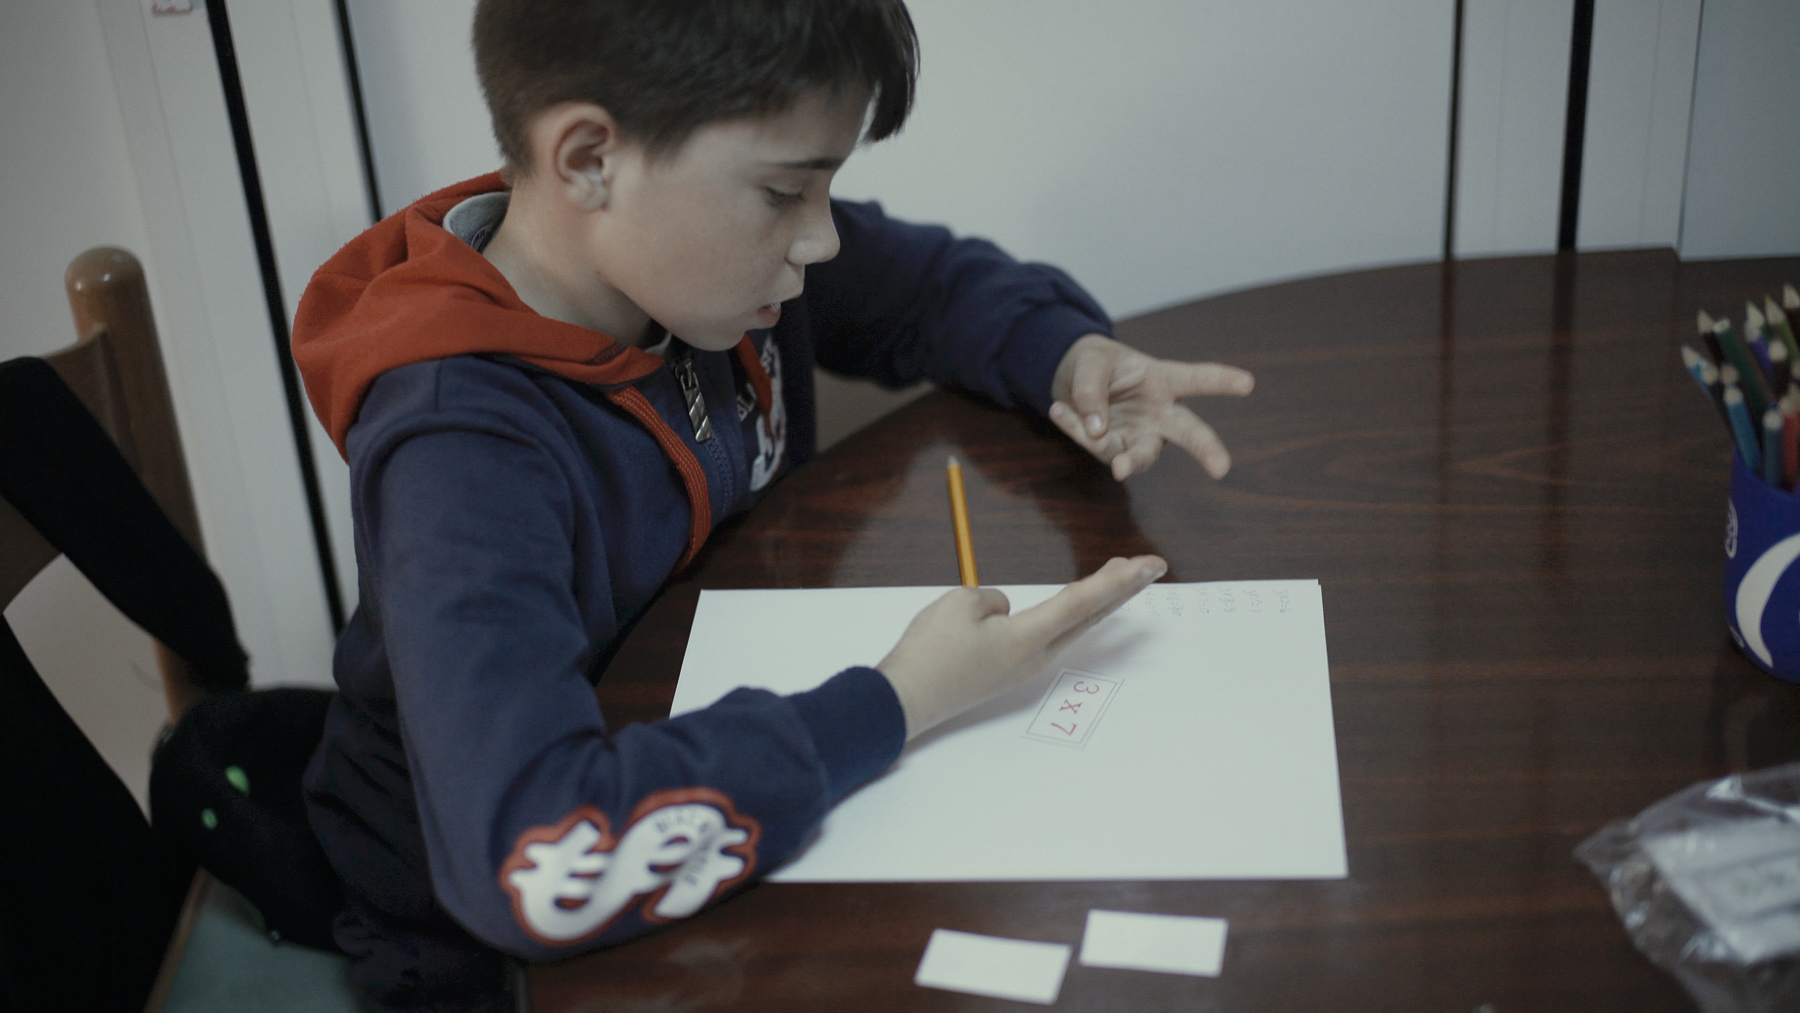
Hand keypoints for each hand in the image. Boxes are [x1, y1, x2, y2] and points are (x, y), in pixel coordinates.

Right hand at [877, 555, 1166, 739]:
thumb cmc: (931, 652)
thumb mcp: (961, 604)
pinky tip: (1071, 607)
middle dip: (1120, 589)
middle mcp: (1036, 656)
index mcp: (1029, 637)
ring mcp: (1023, 667)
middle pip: (1088, 616)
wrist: (906, 699)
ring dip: (1096, 601)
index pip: (1082, 600)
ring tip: (1117, 578)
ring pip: (1071, 627)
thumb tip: (1005, 610)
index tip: (1149, 564)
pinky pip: (1047, 635)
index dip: (1118, 579)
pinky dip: (1070, 616)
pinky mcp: (1008, 672)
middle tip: (1149, 566)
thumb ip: (992, 599)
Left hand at [1049, 334, 1253, 479]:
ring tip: (1094, 434)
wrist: (1072, 380)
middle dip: (1206, 449)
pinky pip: (1099, 448)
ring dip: (1120, 455)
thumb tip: (1098, 432)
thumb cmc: (1095, 364)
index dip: (1221, 380)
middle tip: (1222, 468)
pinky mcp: (1117, 451)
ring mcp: (1140, 436)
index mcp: (1162, 380)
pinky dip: (1076, 430)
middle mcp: (1159, 413)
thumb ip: (1092, 392)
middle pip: (1189, 432)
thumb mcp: (1089, 364)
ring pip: (1140, 455)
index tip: (1248, 383)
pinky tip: (1059, 410)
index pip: (1196, 379)